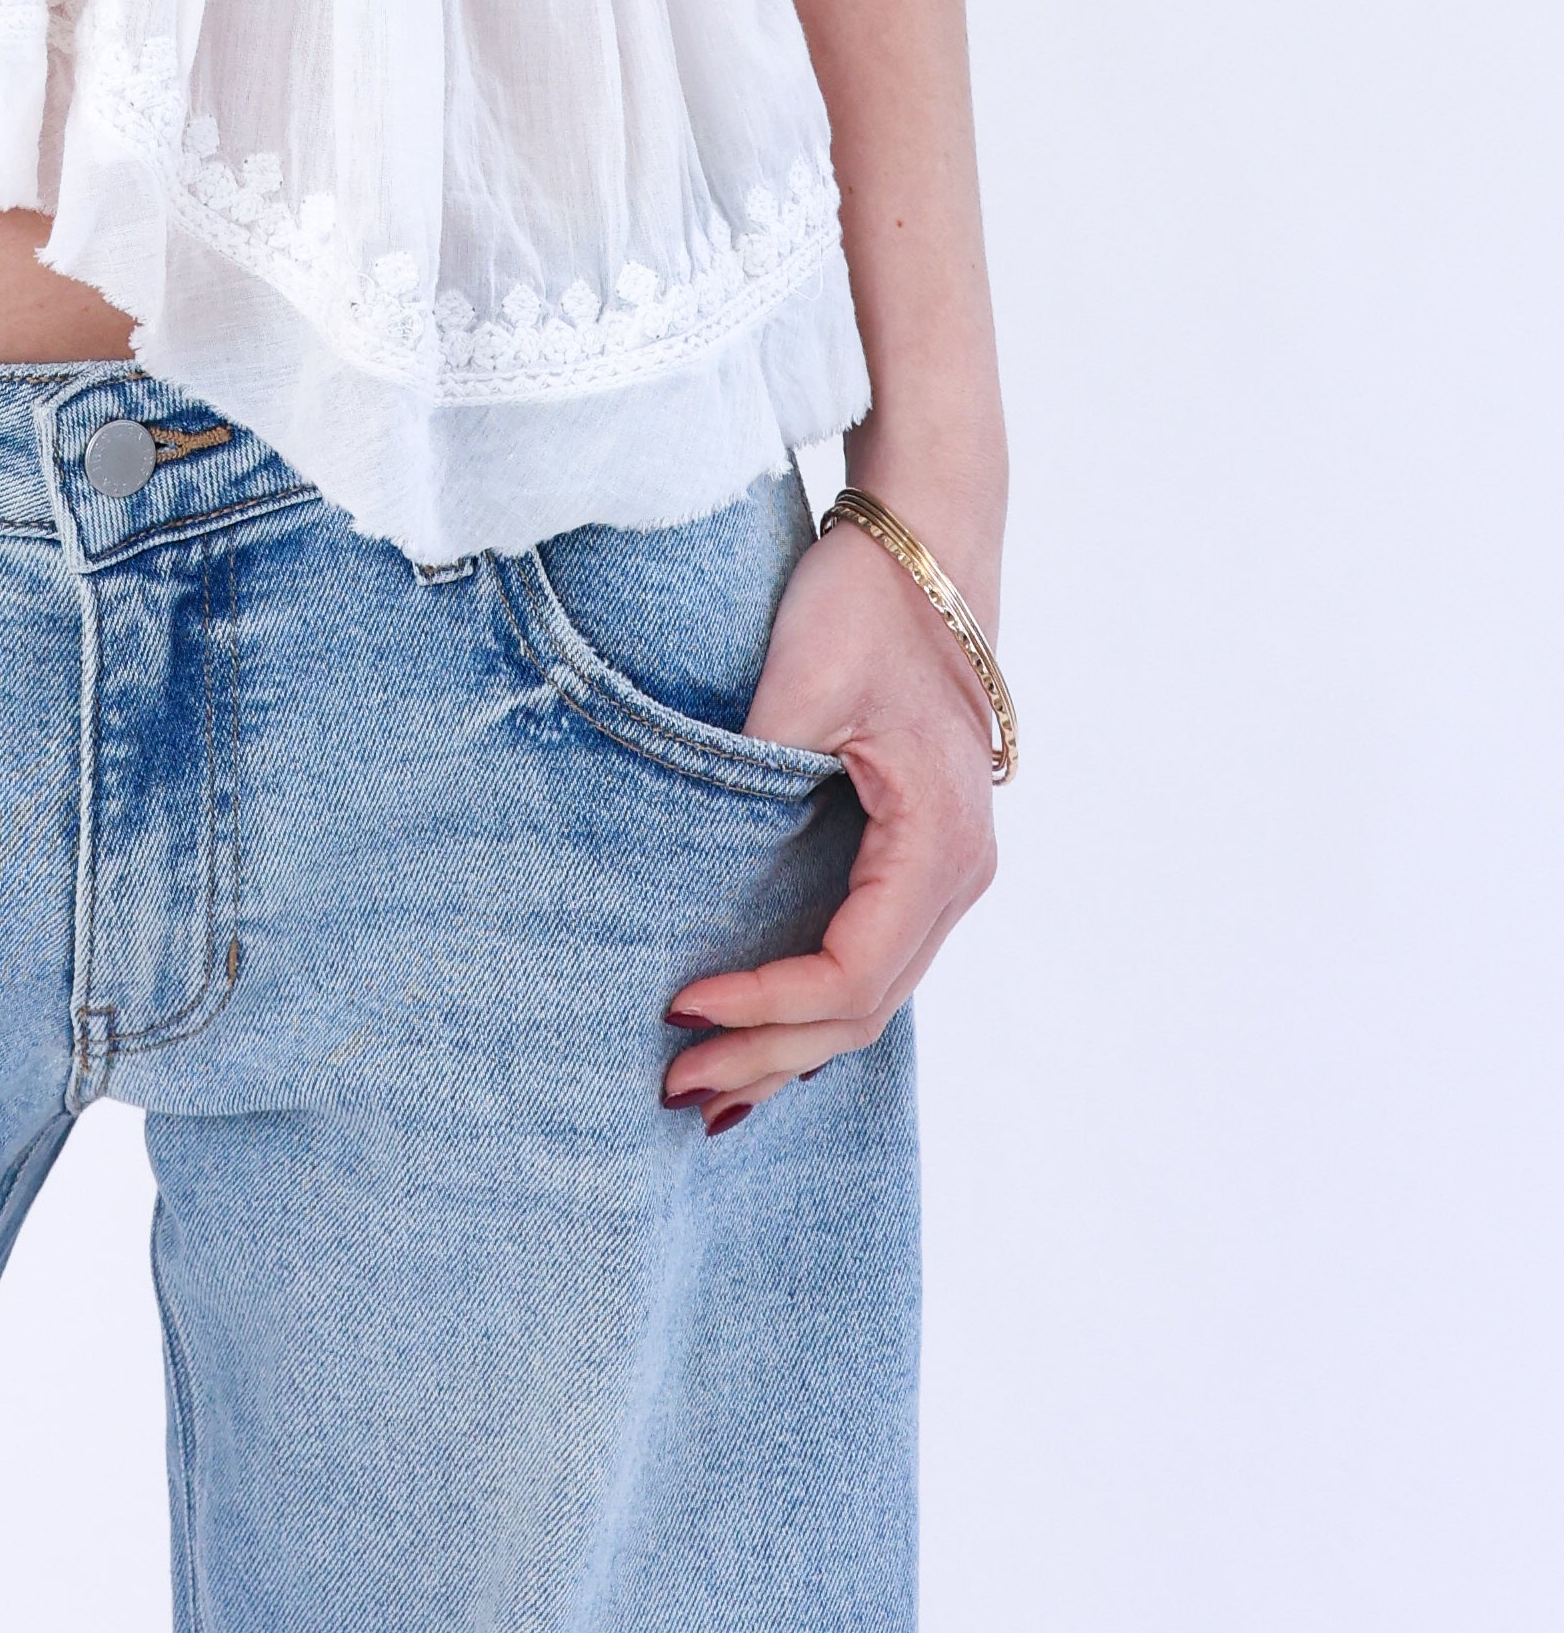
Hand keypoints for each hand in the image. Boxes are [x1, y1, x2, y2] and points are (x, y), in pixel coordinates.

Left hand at [659, 505, 1000, 1126]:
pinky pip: (870, 956)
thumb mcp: (802, 681)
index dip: (767, 1004)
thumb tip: (687, 870)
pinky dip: (813, 1003)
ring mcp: (946, 871)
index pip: (851, 971)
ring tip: (708, 1088)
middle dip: (770, 1053)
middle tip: (674, 1087)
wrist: (925, 544)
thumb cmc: (865, 603)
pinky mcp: (918, 854)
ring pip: (870, 995)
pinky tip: (761, 1034)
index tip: (681, 1006)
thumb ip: (753, 774)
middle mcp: (958, 874)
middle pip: (864, 1007)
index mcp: (939, 844)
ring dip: (791, 1043)